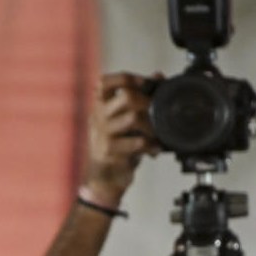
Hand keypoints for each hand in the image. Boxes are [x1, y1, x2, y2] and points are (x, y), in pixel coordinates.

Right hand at [81, 72, 160, 206]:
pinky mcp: (108, 151)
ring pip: (133, 117)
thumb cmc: (116, 149)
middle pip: (126, 96)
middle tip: (157, 114)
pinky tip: (153, 150)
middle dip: (148, 102)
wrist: (103, 180)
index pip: (104, 82)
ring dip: (151, 126)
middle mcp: (97, 117)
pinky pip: (137, 142)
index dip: (127, 78)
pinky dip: (151, 146)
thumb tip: (158, 76)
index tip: (145, 84)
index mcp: (98, 107)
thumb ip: (138, 100)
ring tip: (156, 135)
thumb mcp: (125, 122)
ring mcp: (102, 134)